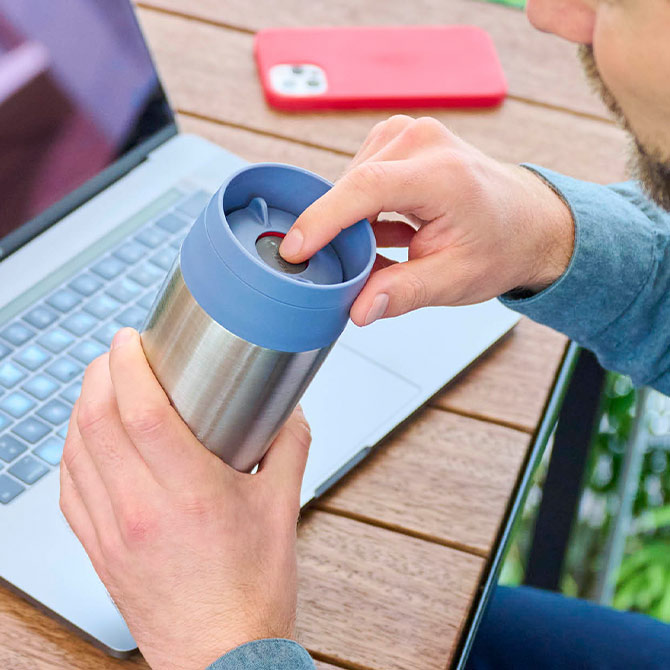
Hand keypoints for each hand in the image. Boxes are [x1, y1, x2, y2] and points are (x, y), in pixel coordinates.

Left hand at [59, 328, 310, 669]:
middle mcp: (140, 510)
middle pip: (96, 421)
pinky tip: (90, 436)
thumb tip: (288, 407)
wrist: (221, 653)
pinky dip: (74, 448)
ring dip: (83, 406)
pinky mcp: (98, 549)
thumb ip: (289, 446)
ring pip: (74, 450)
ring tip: (105, 386)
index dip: (127, 364)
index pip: (139, 411)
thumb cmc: (252, 588)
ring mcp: (112, 532)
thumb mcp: (283, 507)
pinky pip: (69, 486)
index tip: (131, 340)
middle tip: (118, 354)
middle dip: (99, 373)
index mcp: (190, 494)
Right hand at [279, 115, 574, 325]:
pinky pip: (360, 176)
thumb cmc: (500, 246)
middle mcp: (422, 141)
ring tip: (391, 248)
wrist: (527, 221)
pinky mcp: (399, 140)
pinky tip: (389, 232)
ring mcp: (409, 134)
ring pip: (351, 183)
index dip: (323, 220)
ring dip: (355, 222)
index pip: (366, 189)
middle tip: (355, 272)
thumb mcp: (456, 280)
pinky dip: (363, 209)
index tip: (294, 250)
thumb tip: (358, 309)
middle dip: (341, 233)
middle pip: (352, 187)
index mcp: (442, 174)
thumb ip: (404, 293)